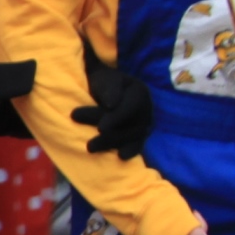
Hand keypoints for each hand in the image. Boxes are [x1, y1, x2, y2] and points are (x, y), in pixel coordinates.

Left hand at [70, 42, 155, 160]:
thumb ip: (108, 89)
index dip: (115, 119)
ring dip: (110, 144)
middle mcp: (146, 109)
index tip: (100, 128)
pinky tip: (121, 156)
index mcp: (139, 92)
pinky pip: (137, 144)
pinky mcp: (140, 135)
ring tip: (90, 148)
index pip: (129, 108)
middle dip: (107, 135)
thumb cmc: (103, 82)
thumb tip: (111, 105)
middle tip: (88, 144)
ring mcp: (144, 124)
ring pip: (130, 137)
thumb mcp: (104, 78)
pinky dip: (130, 151)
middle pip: (128, 125)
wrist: (107, 87)